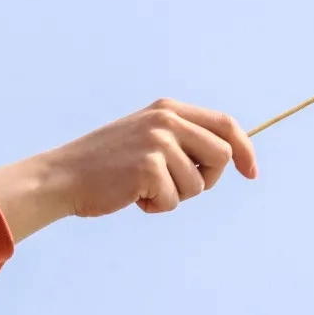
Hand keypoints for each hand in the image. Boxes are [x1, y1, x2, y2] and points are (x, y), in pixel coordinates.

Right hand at [0, 98, 257, 242]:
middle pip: (222, 155)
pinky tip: (132, 196)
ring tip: (144, 189)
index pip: (226, 124)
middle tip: (178, 188)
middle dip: (209, 179)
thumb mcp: (148, 137)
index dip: (245, 149)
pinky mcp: (148, 166)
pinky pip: (173, 200)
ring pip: (199, 184)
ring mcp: (158, 141)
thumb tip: (233, 155)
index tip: (251, 173)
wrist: (62, 176)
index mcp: (169, 108)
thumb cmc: (108, 165)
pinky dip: (156, 207)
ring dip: (175, 197)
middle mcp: (167, 119)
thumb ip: (184, 138)